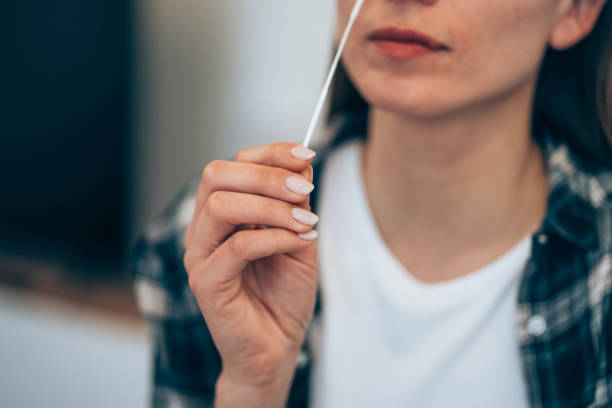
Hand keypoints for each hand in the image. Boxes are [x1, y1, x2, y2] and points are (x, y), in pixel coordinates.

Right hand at [183, 142, 318, 398]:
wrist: (277, 347)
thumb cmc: (284, 296)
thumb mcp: (299, 239)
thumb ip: (296, 204)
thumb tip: (303, 164)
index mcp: (222, 215)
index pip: (233, 165)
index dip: (270, 154)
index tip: (307, 155)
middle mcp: (204, 230)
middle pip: (217, 175)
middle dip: (267, 174)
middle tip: (305, 188)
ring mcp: (200, 255)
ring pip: (222, 205)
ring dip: (272, 206)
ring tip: (307, 221)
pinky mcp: (206, 282)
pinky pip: (237, 246)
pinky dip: (275, 238)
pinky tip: (301, 242)